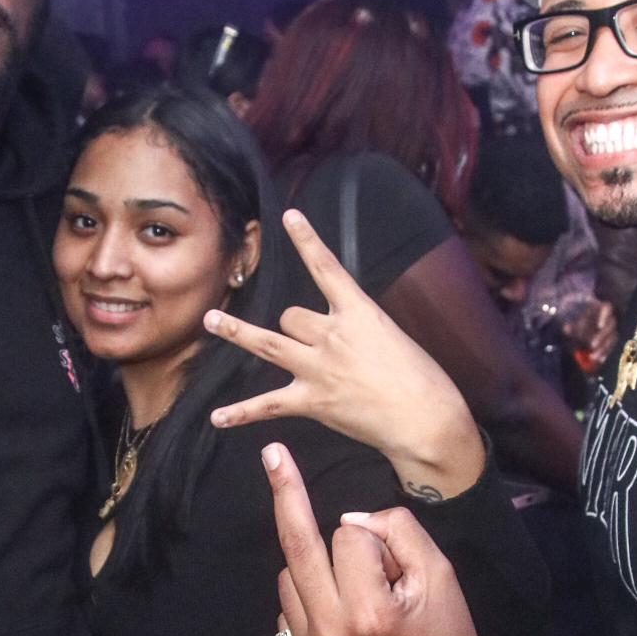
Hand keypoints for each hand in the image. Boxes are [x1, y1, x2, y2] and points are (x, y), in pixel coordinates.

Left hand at [204, 209, 484, 501]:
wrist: (425, 419)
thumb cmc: (422, 381)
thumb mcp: (394, 339)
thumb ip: (361, 332)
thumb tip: (338, 339)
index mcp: (359, 313)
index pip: (326, 267)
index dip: (306, 240)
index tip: (289, 217)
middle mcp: (333, 335)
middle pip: (290, 316)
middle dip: (292, 328)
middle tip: (309, 345)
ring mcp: (319, 368)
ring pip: (267, 344)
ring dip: (236, 332)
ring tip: (210, 320)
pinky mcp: (313, 401)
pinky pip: (268, 404)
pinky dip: (241, 412)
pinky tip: (218, 416)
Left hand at [261, 439, 505, 635]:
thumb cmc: (448, 634)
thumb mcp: (440, 572)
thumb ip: (397, 531)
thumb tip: (348, 520)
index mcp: (370, 611)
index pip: (349, 538)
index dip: (375, 540)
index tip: (394, 564)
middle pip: (296, 548)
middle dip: (287, 495)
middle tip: (272, 453)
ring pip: (287, 582)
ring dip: (313, 572)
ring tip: (351, 592)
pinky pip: (285, 622)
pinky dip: (305, 609)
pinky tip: (334, 620)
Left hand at [563, 297, 617, 369]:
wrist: (577, 317)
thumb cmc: (574, 313)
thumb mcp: (571, 316)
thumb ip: (571, 322)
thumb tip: (567, 329)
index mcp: (599, 307)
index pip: (607, 309)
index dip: (605, 317)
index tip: (600, 326)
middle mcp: (607, 317)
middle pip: (610, 327)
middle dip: (602, 337)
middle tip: (592, 345)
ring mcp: (610, 328)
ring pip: (611, 338)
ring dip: (604, 348)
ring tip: (594, 357)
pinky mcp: (609, 338)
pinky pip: (610, 346)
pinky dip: (605, 353)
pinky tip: (600, 360)